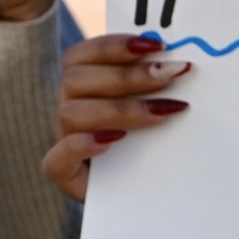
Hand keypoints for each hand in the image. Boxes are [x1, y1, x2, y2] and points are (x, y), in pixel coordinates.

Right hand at [43, 31, 191, 200]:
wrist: (148, 193)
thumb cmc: (153, 145)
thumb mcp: (155, 108)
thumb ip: (158, 85)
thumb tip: (182, 62)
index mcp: (84, 85)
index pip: (82, 55)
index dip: (114, 45)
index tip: (156, 45)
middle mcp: (69, 109)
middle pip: (76, 80)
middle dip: (127, 75)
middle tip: (170, 74)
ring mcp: (64, 142)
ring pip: (71, 114)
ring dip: (118, 109)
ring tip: (160, 113)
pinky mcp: (65, 176)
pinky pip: (56, 160)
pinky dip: (81, 146)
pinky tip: (111, 141)